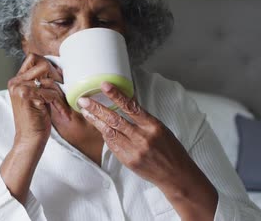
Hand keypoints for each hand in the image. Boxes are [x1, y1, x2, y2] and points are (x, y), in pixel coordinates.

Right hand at [1, 53, 72, 204]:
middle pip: (42, 64)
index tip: (57, 79)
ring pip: (49, 80)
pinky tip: (63, 114)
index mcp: (16, 80)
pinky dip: (60, 104)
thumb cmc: (36, 120)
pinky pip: (50, 93)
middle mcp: (15, 82)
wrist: (29, 140)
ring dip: (60, 94)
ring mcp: (19, 88)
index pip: (33, 57)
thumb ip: (40, 82)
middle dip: (56, 78)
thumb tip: (57, 68)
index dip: (48, 65)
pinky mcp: (26, 96)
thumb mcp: (37, 97)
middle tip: (62, 93)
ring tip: (63, 106)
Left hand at [78, 82, 216, 219]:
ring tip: (86, 112)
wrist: (176, 175)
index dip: (116, 95)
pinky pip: (112, 145)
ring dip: (96, 121)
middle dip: (97, 108)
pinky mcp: (128, 160)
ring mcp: (134, 150)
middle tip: (84, 100)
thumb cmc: (170, 150)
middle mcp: (142, 137)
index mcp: (153, 126)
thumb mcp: (161, 129)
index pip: (131, 107)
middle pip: (115, 119)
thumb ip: (142, 119)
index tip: (104, 85)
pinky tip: (98, 127)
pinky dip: (105, 135)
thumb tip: (124, 105)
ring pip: (109, 132)